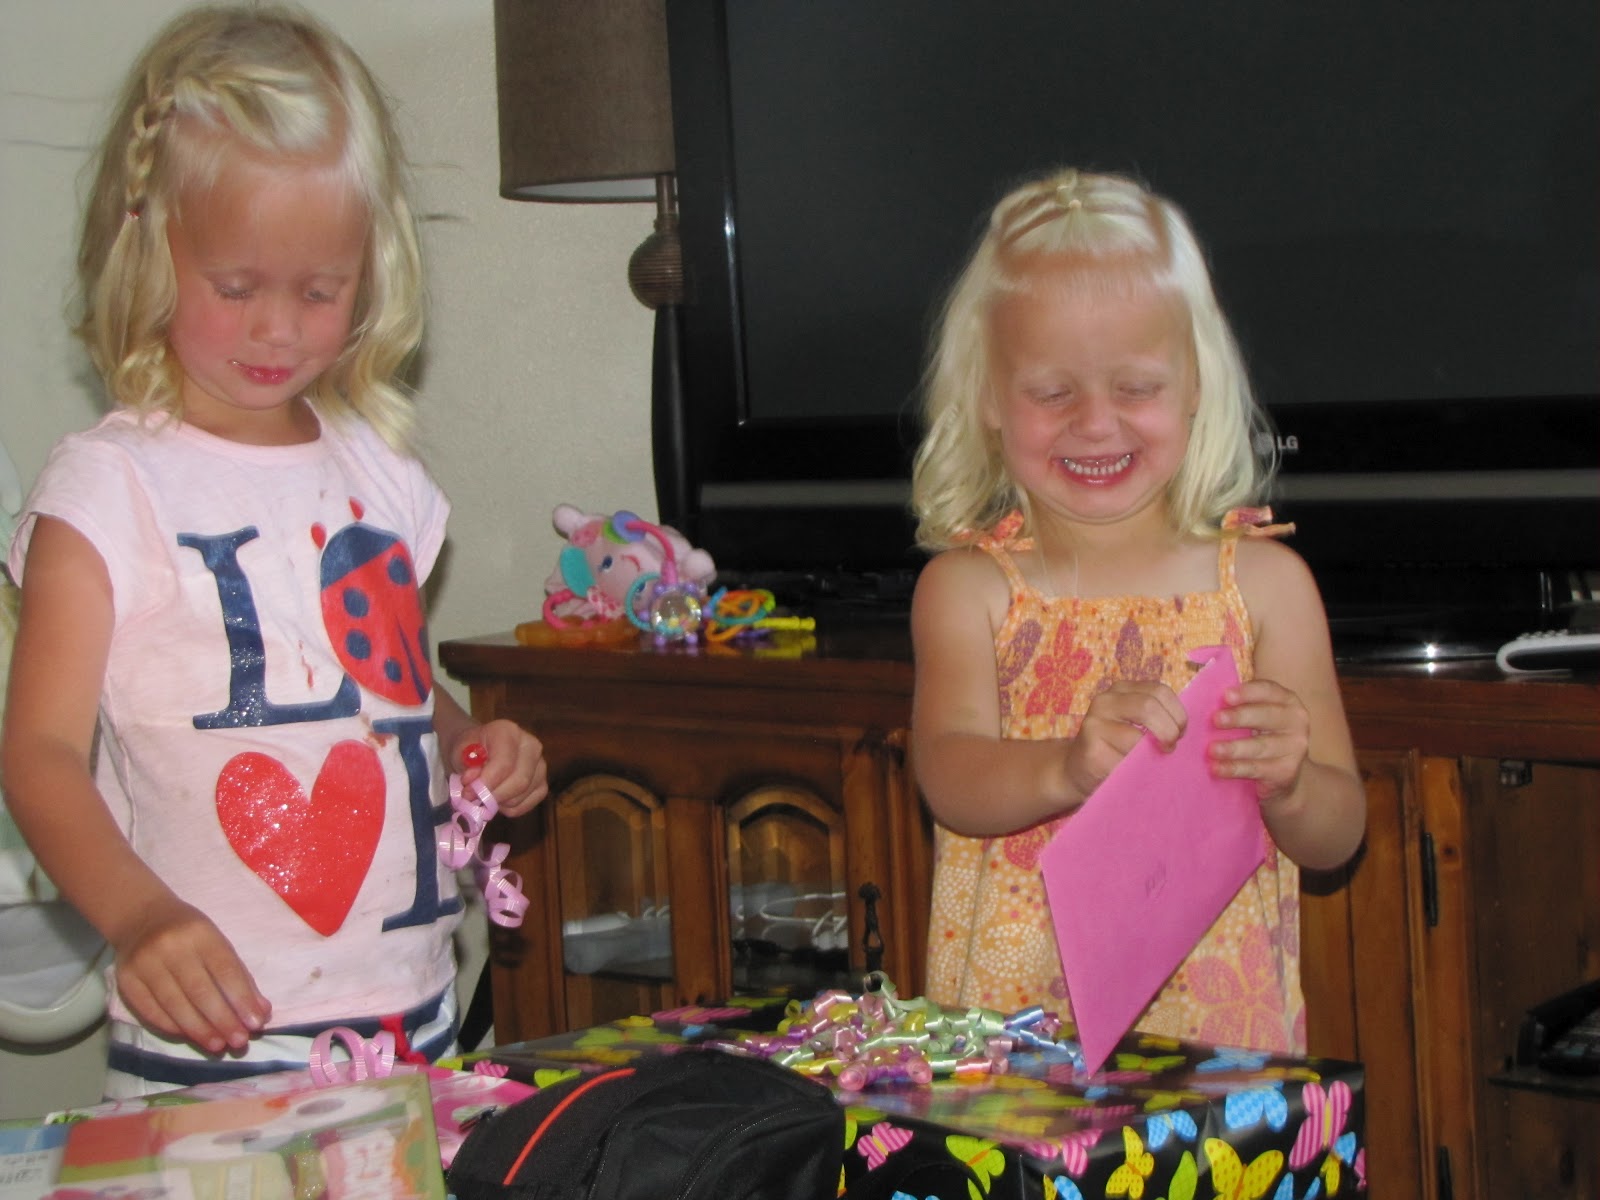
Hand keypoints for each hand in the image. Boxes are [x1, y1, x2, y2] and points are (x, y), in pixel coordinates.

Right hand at [110, 895, 269, 1054]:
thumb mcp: (218, 943)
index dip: (241, 999)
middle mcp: (171, 948)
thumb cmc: (189, 934)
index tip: (255, 1023)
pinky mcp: (126, 981)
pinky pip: (151, 1012)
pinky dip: (173, 1028)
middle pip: (199, 991)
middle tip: (239, 1041)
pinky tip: (190, 1037)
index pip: (224, 970)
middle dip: (222, 1020)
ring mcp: (145, 964)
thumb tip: (260, 1013)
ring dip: (199, 1030)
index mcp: (201, 934)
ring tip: (218, 1046)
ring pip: (174, 1005)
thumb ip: (240, 977)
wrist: (141, 918)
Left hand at [452, 718, 547, 817]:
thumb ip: (466, 765)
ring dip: (498, 803)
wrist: (480, 749)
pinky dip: (508, 809)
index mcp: (509, 731)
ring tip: (484, 795)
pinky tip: (498, 798)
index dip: (486, 783)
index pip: (504, 764)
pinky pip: (526, 805)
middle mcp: (531, 745)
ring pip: (521, 796)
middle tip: (474, 800)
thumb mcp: (460, 752)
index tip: (468, 793)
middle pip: (520, 781)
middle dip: (493, 796)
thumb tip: (472, 781)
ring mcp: (541, 766)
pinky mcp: (543, 784)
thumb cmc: (470, 749)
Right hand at [1064, 680, 1186, 801]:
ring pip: (1136, 734)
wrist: (1079, 768)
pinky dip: (1138, 765)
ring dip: (1154, 749)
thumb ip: (1156, 716)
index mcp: (1122, 690)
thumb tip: (1184, 726)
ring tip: (1157, 756)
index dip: (1178, 712)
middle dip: (1169, 729)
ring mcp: (1094, 723)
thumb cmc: (1117, 746)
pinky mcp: (1091, 749)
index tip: (1181, 731)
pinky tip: (1136, 767)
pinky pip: (1124, 757)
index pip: (1160, 691)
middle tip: (1171, 746)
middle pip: (1149, 706)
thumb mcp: (1135, 722)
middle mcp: (1105, 700)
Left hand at [1209, 679, 1310, 803]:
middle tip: (1216, 719)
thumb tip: (1204, 699)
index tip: (1225, 695)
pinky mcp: (1287, 771)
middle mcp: (1296, 721)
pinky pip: (1256, 768)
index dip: (1247, 692)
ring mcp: (1295, 747)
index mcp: (1287, 700)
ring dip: (1234, 748)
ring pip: (1260, 746)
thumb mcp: (1255, 716)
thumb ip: (1238, 705)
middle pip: (1266, 716)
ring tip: (1212, 749)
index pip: (1268, 690)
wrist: (1283, 772)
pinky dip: (1234, 769)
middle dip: (1240, 717)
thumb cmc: (1261, 734)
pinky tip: (1217, 768)